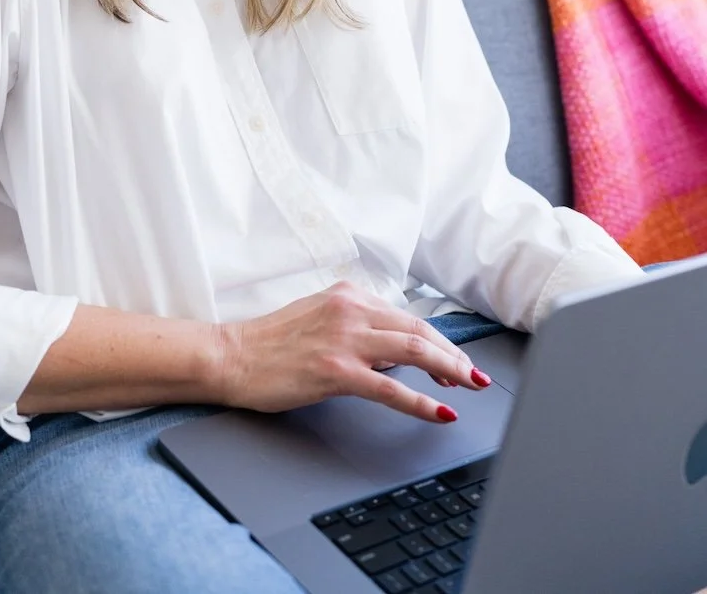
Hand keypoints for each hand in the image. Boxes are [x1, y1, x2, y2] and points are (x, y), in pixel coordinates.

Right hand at [217, 280, 489, 422]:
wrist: (231, 356)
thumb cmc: (270, 344)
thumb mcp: (318, 320)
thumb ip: (356, 329)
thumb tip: (392, 354)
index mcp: (347, 296)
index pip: (406, 316)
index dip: (437, 340)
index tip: (455, 360)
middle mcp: (350, 310)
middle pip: (418, 329)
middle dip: (453, 355)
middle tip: (475, 377)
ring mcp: (343, 338)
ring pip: (413, 349)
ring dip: (450, 370)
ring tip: (471, 387)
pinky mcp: (335, 369)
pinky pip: (390, 387)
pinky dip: (422, 400)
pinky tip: (441, 412)